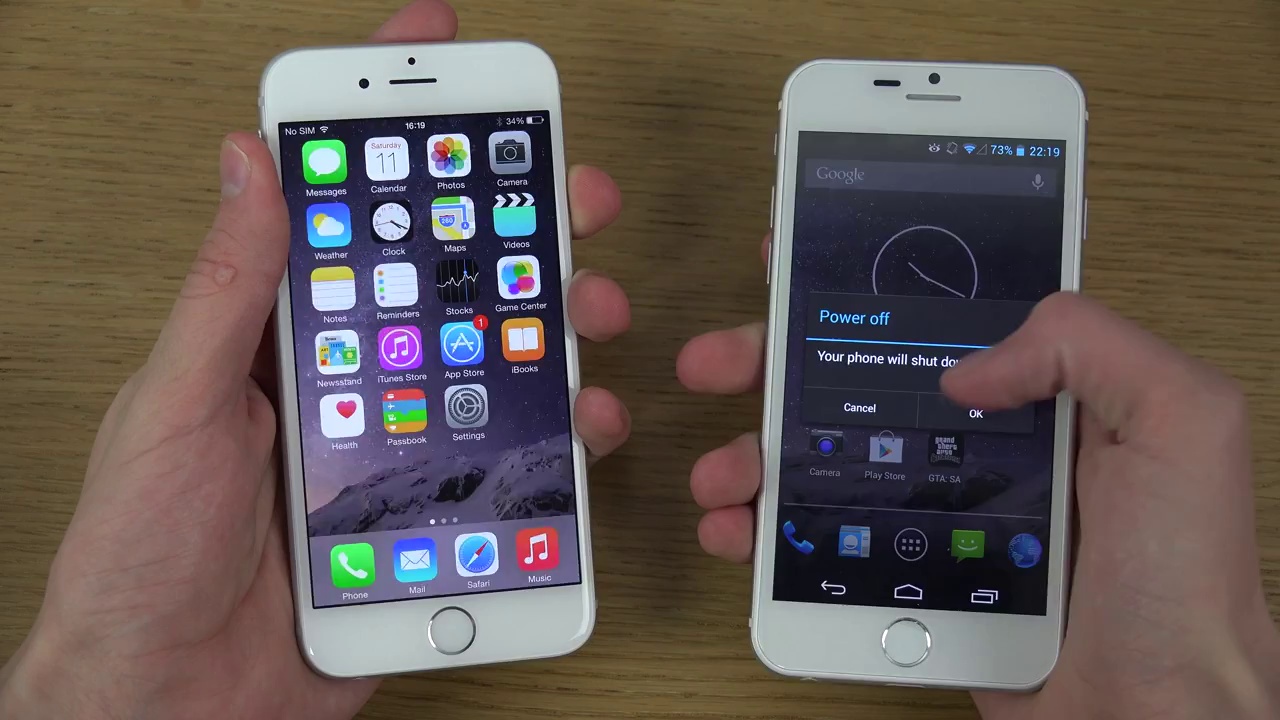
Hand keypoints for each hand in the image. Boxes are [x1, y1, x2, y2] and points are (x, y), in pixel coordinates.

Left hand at [0, 3, 630, 717]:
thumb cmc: (143, 557)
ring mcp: (394, 447)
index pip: (341, 211)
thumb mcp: (176, 406)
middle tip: (572, 193)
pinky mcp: (430, 518)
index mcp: (277, 336)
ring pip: (493, 365)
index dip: (388, 128)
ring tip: (596, 312)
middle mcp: (347, 380)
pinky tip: (587, 430)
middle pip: (443, 281)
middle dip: (514, 226)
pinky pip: (510, 466)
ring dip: (556, 329)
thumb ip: (225, 292)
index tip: (438, 61)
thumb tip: (244, 161)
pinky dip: (562, 443)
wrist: (171, 707)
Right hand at [679, 256, 1277, 715]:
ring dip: (750, 453)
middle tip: (711, 362)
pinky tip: (735, 534)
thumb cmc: (1183, 577)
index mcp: (1036, 392)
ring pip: (818, 462)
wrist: (1152, 716)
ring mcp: (933, 512)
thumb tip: (963, 368)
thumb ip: (1090, 344)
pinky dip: (762, 534)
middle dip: (769, 362)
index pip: (931, 314)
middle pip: (849, 382)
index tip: (788, 263)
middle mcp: (976, 442)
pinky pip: (817, 544)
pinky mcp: (904, 579)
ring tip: (718, 472)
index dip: (856, 286)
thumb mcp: (1180, 421)